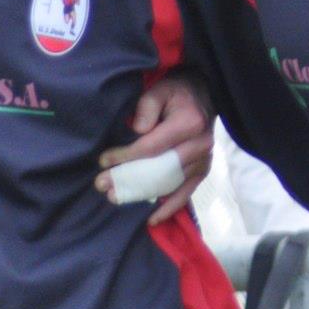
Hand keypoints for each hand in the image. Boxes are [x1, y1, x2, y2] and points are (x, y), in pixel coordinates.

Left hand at [97, 71, 214, 224]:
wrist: (204, 95)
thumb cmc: (178, 93)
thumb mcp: (160, 90)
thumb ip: (148, 106)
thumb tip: (138, 129)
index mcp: (189, 123)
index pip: (152, 147)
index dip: (126, 156)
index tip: (103, 161)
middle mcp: (200, 144)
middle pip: (160, 169)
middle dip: (129, 179)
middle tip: (103, 186)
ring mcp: (203, 159)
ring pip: (170, 183)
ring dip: (143, 193)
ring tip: (118, 198)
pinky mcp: (203, 169)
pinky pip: (187, 192)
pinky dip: (170, 206)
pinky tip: (153, 218)